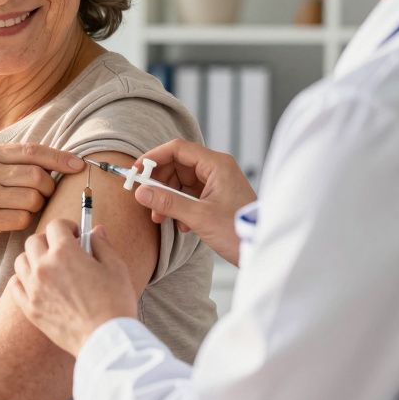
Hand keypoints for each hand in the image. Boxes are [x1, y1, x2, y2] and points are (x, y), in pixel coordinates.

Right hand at [0, 143, 83, 257]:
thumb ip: (16, 161)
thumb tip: (61, 159)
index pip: (32, 151)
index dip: (59, 158)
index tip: (78, 165)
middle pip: (36, 175)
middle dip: (48, 187)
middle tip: (43, 194)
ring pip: (32, 198)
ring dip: (36, 206)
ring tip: (25, 207)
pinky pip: (22, 218)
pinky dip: (25, 220)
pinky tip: (14, 219)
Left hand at [10, 220, 136, 355]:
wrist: (105, 339)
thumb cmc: (115, 302)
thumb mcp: (116, 267)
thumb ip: (102, 245)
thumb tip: (95, 229)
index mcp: (65, 253)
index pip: (55, 225)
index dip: (67, 227)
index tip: (76, 235)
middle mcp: (43, 267)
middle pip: (34, 240)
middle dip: (48, 240)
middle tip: (63, 250)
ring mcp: (33, 288)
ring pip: (21, 261)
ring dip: (33, 258)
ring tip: (49, 267)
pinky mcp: (30, 308)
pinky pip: (14, 285)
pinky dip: (22, 280)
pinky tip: (36, 283)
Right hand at [135, 139, 256, 265]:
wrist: (262, 250)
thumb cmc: (239, 232)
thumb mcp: (199, 217)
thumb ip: (168, 202)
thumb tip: (140, 192)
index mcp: (216, 165)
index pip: (177, 149)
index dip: (154, 158)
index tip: (136, 172)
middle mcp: (216, 169)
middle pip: (177, 165)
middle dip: (159, 183)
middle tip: (146, 199)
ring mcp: (216, 183)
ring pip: (181, 182)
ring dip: (167, 198)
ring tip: (161, 217)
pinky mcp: (215, 198)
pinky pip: (189, 195)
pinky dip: (179, 206)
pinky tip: (181, 224)